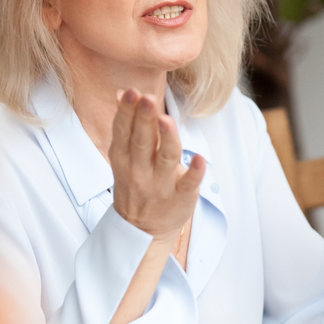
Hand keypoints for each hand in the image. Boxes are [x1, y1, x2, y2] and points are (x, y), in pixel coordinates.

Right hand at [109, 89, 203, 245]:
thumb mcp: (123, 158)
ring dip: (166, 139)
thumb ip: (126, 126)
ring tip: (166, 120)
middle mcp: (140, 171)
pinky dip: (194, 172)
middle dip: (143, 119)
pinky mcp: (181, 198)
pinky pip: (188, 184)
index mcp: (123, 159)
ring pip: (165, 159)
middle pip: (142, 141)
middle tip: (147, 98)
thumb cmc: (136, 185)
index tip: (131, 92)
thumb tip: (123, 92)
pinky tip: (200, 159)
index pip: (123, 132)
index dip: (127, 112)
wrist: (142, 231)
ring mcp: (160, 186)